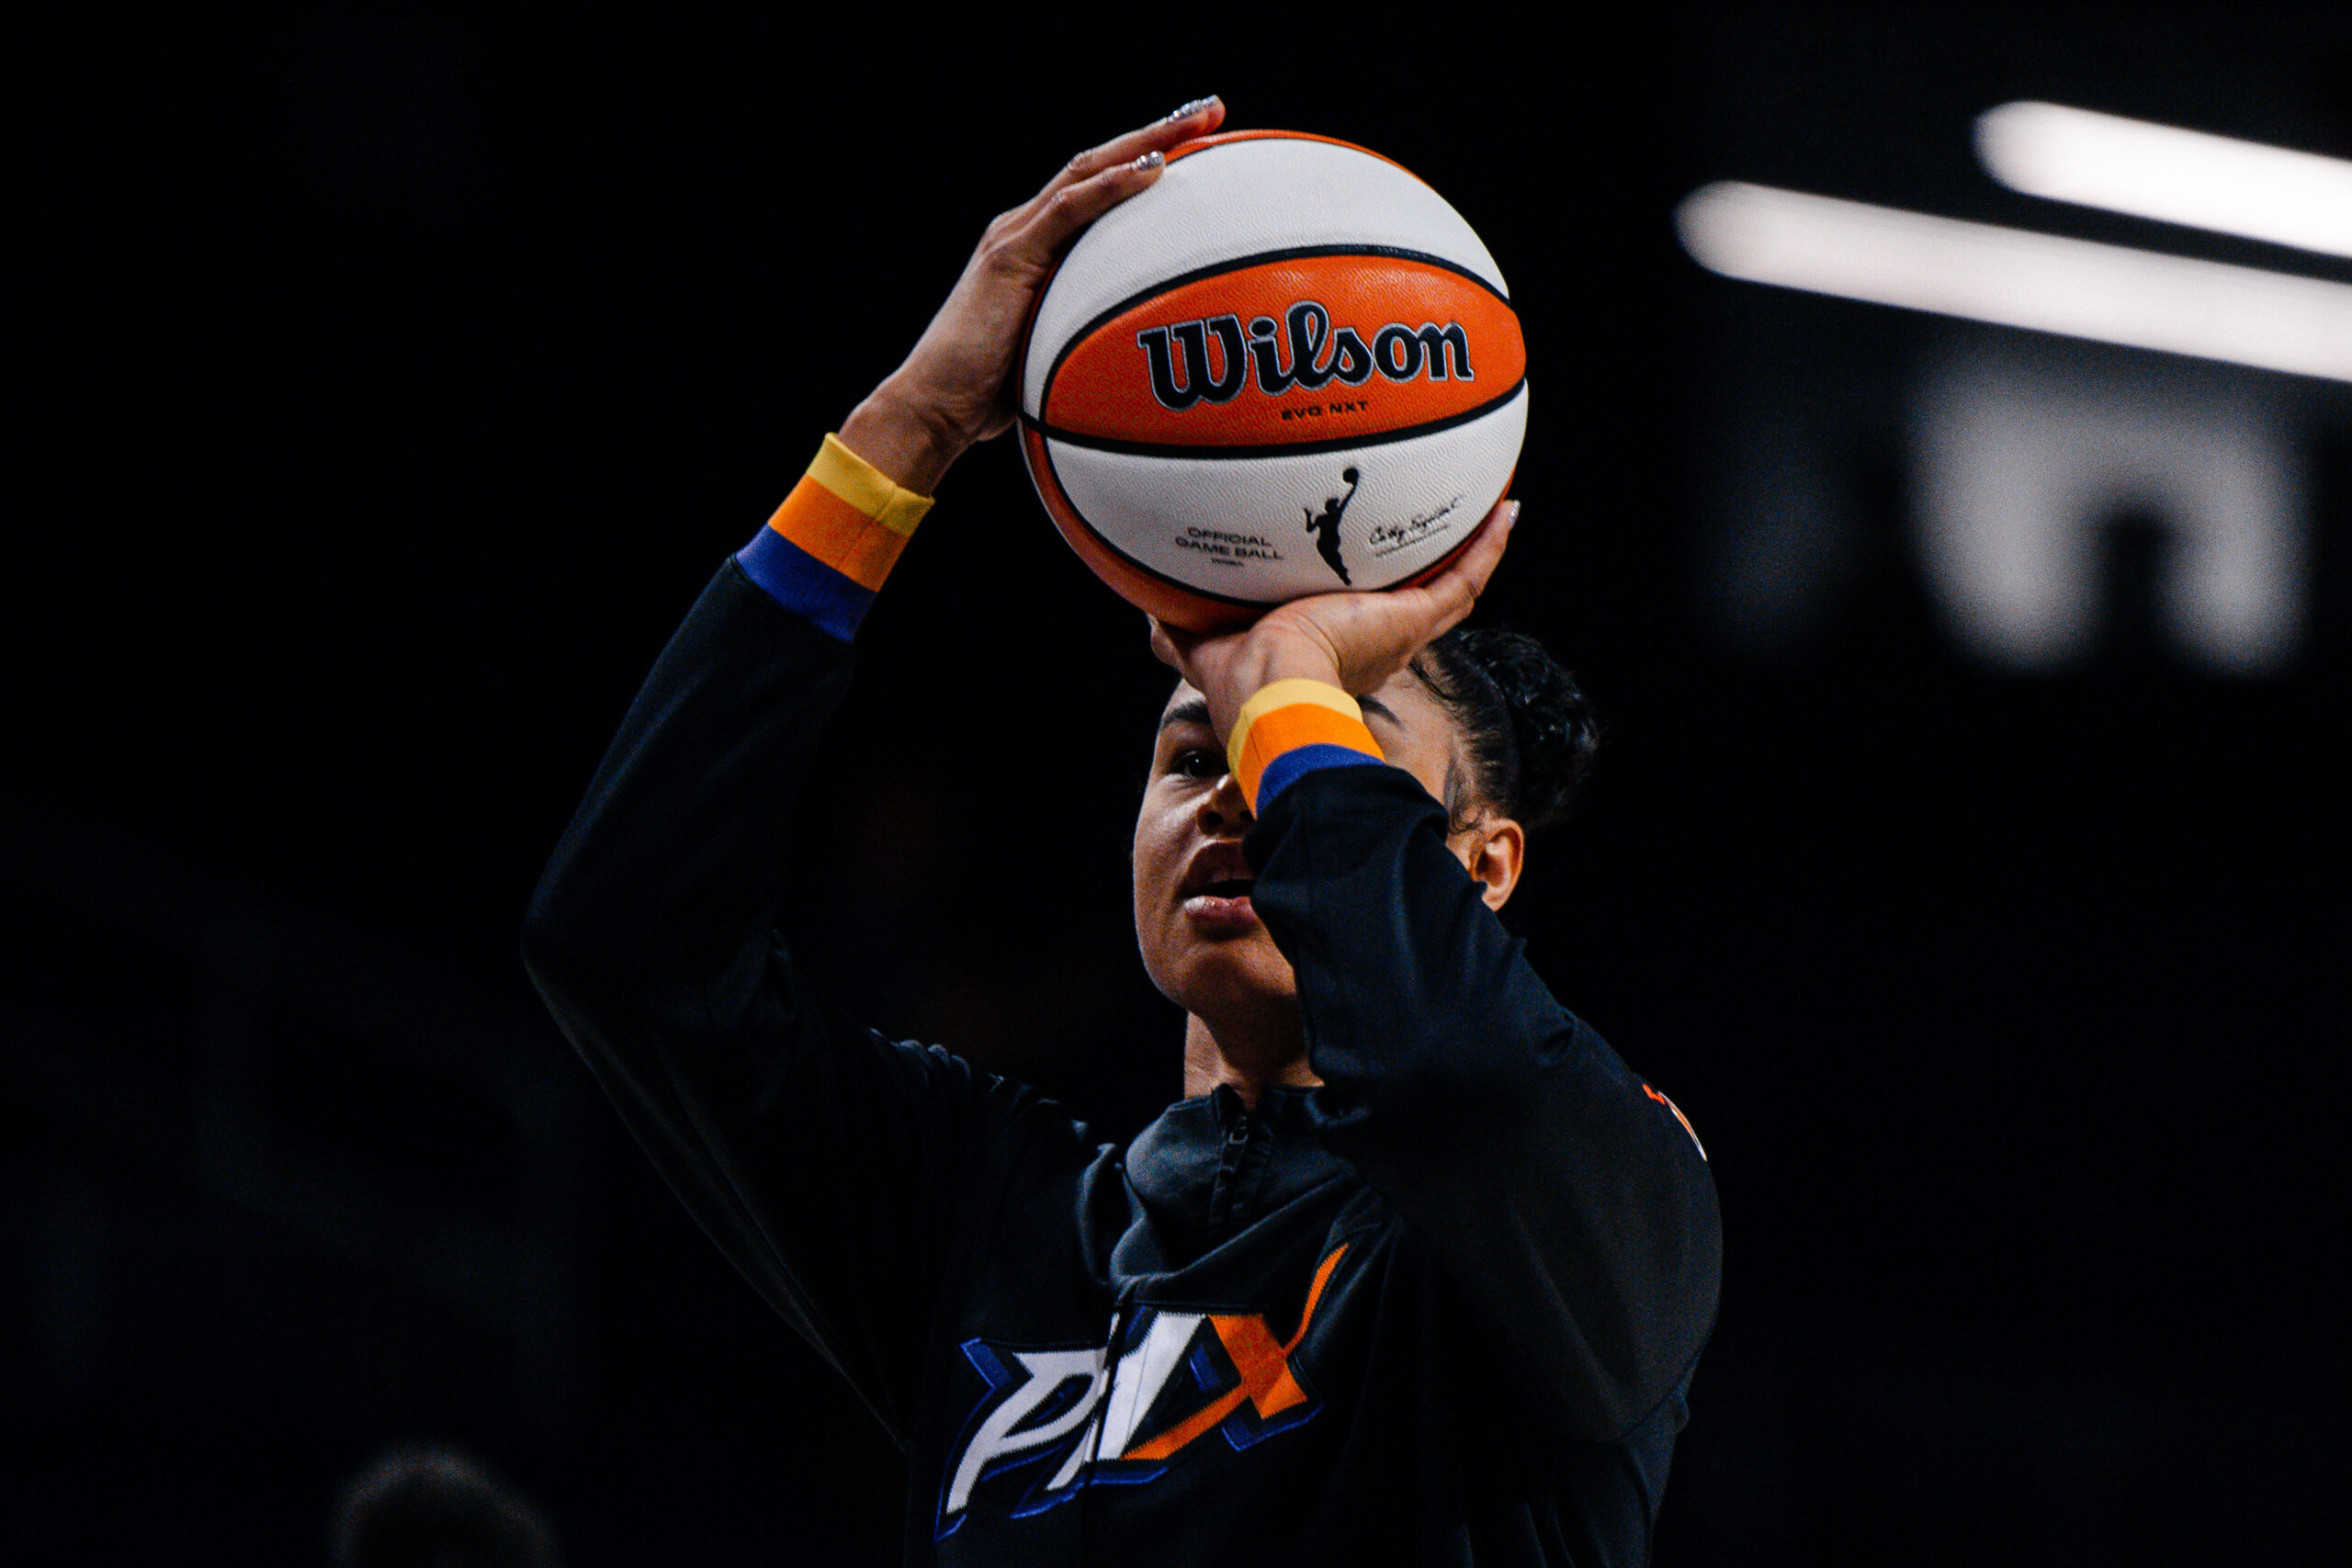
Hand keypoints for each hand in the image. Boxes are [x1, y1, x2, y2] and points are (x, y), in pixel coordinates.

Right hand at [838, 97, 1226, 493]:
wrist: (933, 405)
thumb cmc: (991, 397)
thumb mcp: (1056, 358)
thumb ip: (1090, 341)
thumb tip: (1141, 363)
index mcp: (1036, 247)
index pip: (1098, 188)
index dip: (1146, 160)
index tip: (1202, 144)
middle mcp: (1024, 228)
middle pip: (1099, 164)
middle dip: (1159, 133)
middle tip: (1213, 109)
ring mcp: (1014, 237)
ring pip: (1087, 171)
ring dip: (1147, 142)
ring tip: (1198, 121)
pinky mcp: (1009, 257)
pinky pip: (1068, 211)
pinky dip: (1111, 187)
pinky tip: (1153, 169)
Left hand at [1150, 500, 1519, 739]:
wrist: (1271, 691)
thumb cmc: (1236, 680)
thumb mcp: (1198, 642)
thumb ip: (1176, 629)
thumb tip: (1146, 616)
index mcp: (1328, 648)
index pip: (1353, 617)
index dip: (1364, 595)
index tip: (1362, 563)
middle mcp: (1372, 641)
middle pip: (1408, 602)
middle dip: (1422, 567)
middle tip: (1432, 526)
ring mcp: (1400, 631)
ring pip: (1449, 588)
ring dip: (1472, 549)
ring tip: (1492, 509)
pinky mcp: (1415, 620)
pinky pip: (1466, 579)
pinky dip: (1490, 546)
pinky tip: (1508, 509)